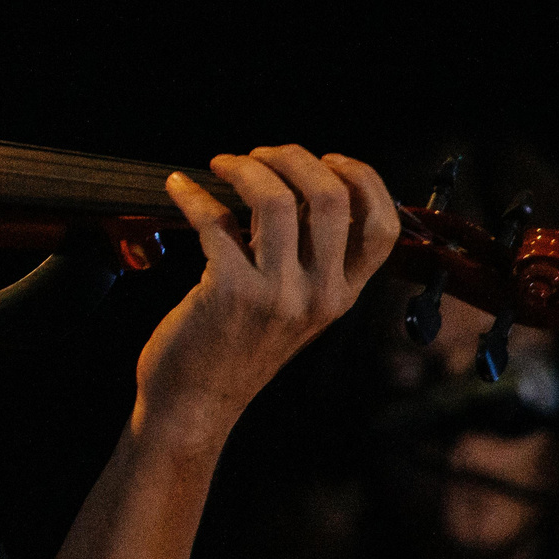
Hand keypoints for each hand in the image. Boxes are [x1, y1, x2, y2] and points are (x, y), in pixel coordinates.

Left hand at [135, 146, 398, 456]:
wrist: (195, 403)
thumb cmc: (237, 347)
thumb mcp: (295, 309)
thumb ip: (309, 260)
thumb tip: (297, 185)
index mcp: (343, 295)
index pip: (382, 227)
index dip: (362, 179)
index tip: (327, 157)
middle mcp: (320, 295)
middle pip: (331, 197)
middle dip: (292, 159)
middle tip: (258, 155)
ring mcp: (277, 294)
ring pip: (276, 200)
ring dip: (244, 167)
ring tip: (221, 164)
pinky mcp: (229, 292)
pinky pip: (214, 220)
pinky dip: (191, 194)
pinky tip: (177, 187)